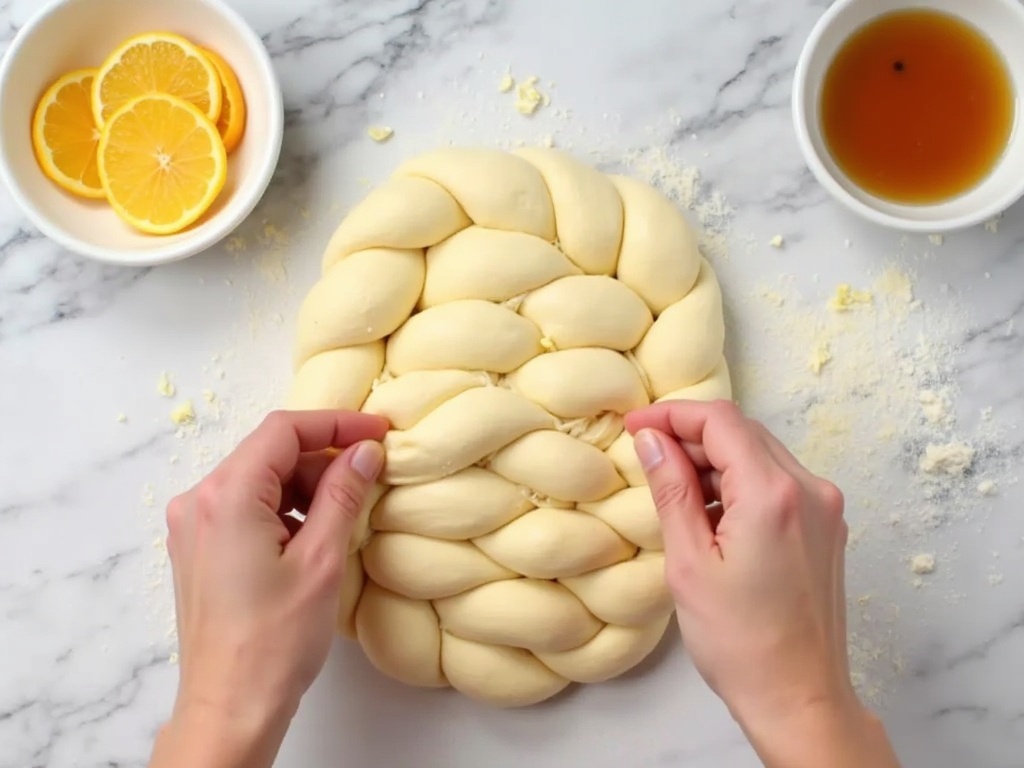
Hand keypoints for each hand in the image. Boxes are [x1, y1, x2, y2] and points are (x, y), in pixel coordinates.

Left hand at [150, 410, 387, 767]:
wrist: (230, 707)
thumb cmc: (274, 641)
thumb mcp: (321, 560)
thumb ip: (343, 494)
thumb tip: (365, 451)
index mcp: (224, 496)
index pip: (283, 431)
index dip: (335, 424)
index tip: (377, 431)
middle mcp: (199, 502)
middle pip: (269, 453)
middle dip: (322, 457)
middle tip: (371, 473)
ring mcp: (194, 527)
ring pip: (260, 480)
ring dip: (306, 486)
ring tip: (348, 511)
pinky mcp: (200, 550)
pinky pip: (246, 508)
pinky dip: (285, 510)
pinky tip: (317, 535)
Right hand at [626, 401, 897, 767]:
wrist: (801, 698)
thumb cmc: (740, 642)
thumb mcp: (690, 563)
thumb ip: (672, 490)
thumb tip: (653, 440)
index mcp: (774, 493)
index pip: (720, 421)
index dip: (672, 414)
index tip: (635, 426)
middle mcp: (810, 489)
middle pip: (743, 431)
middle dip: (691, 434)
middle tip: (646, 453)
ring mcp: (825, 508)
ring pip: (761, 454)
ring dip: (715, 459)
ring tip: (673, 488)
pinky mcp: (827, 528)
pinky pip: (778, 482)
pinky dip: (740, 482)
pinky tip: (710, 512)